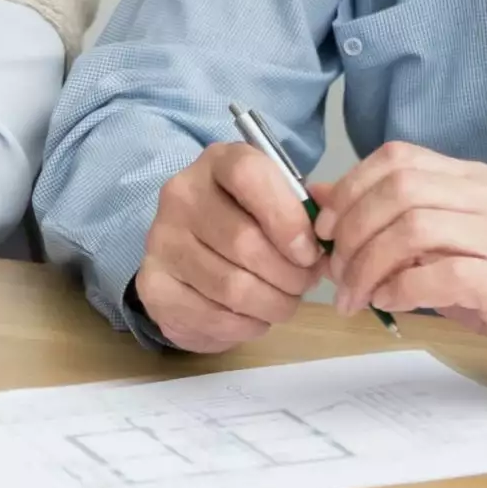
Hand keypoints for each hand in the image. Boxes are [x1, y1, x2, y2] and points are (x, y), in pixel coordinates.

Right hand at [134, 140, 326, 352]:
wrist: (192, 250)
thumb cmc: (247, 220)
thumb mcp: (278, 200)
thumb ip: (309, 209)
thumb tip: (333, 230)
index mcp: (217, 162)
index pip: (248, 175)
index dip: (287, 218)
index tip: (310, 252)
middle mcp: (180, 195)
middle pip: (243, 241)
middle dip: (289, 274)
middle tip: (305, 284)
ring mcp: (161, 240)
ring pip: (231, 286)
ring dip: (273, 304)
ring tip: (285, 302)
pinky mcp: (153, 284)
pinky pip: (211, 315)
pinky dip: (246, 326)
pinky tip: (256, 317)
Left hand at [313, 142, 486, 380]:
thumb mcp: (453, 239)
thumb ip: (397, 219)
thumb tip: (324, 199)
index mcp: (472, 179)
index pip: (397, 158)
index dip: (349, 189)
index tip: (325, 228)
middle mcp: (486, 199)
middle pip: (398, 190)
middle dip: (351, 231)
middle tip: (335, 271)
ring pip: (413, 229)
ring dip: (369, 266)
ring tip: (355, 297)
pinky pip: (441, 275)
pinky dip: (403, 289)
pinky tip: (390, 304)